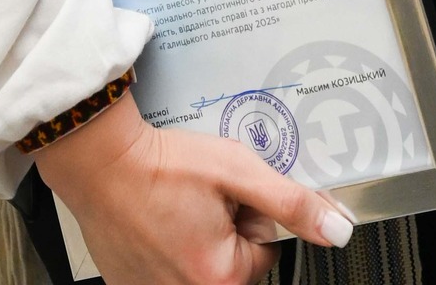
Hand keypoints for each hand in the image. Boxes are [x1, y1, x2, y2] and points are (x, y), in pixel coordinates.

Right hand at [36, 90, 354, 284]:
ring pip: (200, 262)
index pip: (266, 248)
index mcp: (220, 277)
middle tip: (200, 194)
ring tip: (176, 202)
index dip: (251, 212)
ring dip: (196, 233)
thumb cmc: (162, 165)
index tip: (226, 192)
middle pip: (233, 260)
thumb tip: (337, 229)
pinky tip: (157, 215)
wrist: (99, 161)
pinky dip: (166, 242)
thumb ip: (292, 202)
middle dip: (224, 225)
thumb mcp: (239, 171)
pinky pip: (166, 267)